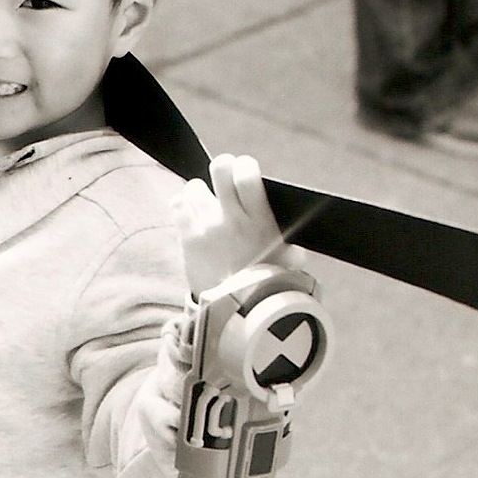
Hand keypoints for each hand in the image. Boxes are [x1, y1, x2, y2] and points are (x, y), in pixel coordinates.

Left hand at [173, 154, 294, 296]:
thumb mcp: (285, 267)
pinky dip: (183, 207)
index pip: (247, 173)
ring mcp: (207, 227)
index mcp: (260, 220)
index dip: (244, 165)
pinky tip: (192, 219)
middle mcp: (232, 219)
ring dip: (200, 194)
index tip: (243, 172)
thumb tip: (299, 253)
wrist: (233, 311)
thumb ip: (292, 255)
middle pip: (220, 168)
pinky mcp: (187, 238)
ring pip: (195, 186)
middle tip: (224, 181)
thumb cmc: (262, 286)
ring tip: (207, 210)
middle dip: (222, 168)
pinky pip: (178, 204)